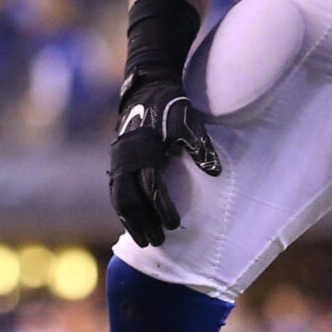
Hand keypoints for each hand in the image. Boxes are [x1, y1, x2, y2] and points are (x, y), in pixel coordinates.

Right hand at [109, 72, 221, 246]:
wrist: (147, 89)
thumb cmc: (171, 106)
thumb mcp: (188, 122)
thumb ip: (199, 146)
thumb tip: (214, 170)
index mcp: (145, 150)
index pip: (152, 187)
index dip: (162, 208)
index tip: (174, 225)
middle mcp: (127, 159)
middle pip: (130, 199)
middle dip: (142, 223)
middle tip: (157, 242)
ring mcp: (119, 161)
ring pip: (120, 199)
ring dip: (130, 221)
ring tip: (142, 240)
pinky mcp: (117, 162)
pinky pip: (116, 192)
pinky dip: (124, 210)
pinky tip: (132, 224)